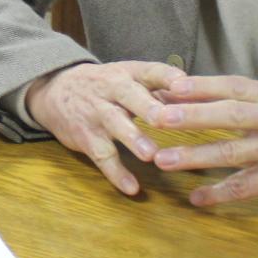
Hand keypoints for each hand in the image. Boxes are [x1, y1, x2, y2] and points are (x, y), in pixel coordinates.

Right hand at [24, 60, 182, 194]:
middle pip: (129, 96)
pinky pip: (101, 156)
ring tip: (150, 155)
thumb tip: (203, 98)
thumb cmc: (105, 86)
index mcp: (127, 73)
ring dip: (132, 139)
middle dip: (147, 107)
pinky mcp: (86, 137)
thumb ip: (163, 89)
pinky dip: (116, 173)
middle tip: (164, 119)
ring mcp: (96, 113)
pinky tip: (131, 188)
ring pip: (114, 125)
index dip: (165, 76)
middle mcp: (111, 90)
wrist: (55, 90)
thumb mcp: (128, 77)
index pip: (148, 70)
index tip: (183, 83)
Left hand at [149, 75, 257, 205]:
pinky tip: (196, 199)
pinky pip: (245, 187)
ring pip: (230, 153)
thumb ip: (246, 98)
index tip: (169, 85)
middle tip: (158, 118)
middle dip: (191, 116)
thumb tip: (198, 94)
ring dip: (194, 157)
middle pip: (227, 115)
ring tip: (163, 160)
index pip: (231, 86)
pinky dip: (219, 194)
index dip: (200, 85)